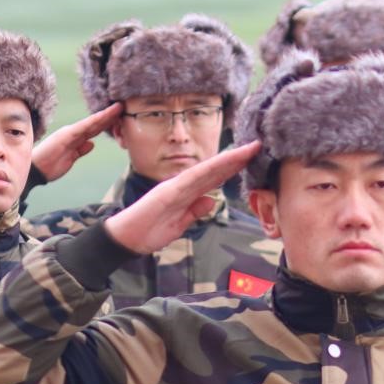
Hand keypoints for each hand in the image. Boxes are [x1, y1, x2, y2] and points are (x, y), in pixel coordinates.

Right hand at [33, 103, 121, 183]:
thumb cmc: (50, 166)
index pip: (95, 129)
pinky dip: (93, 121)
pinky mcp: (66, 135)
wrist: (35, 170)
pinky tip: (104, 116)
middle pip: (96, 123)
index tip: (120, 117)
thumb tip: (91, 144)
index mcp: (75, 138)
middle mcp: (73, 132)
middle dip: (110, 116)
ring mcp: (70, 133)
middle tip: (123, 107)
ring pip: (92, 123)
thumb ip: (80, 150)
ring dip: (106, 115)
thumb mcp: (70, 159)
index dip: (107, 123)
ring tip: (118, 108)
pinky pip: (83, 127)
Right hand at [104, 142, 260, 254]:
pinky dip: (207, 170)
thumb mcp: (179, 224)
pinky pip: (191, 180)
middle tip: (258, 145)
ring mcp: (174, 187)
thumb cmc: (148, 232)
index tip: (251, 159)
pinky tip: (222, 163)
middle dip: (236, 159)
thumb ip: (194, 211)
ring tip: (248, 150)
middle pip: (214, 170)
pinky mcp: (167, 193)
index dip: (232, 168)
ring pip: (206, 170)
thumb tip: (211, 200)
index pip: (214, 178)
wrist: (125, 239)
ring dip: (227, 160)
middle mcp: (182, 185)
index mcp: (185, 192)